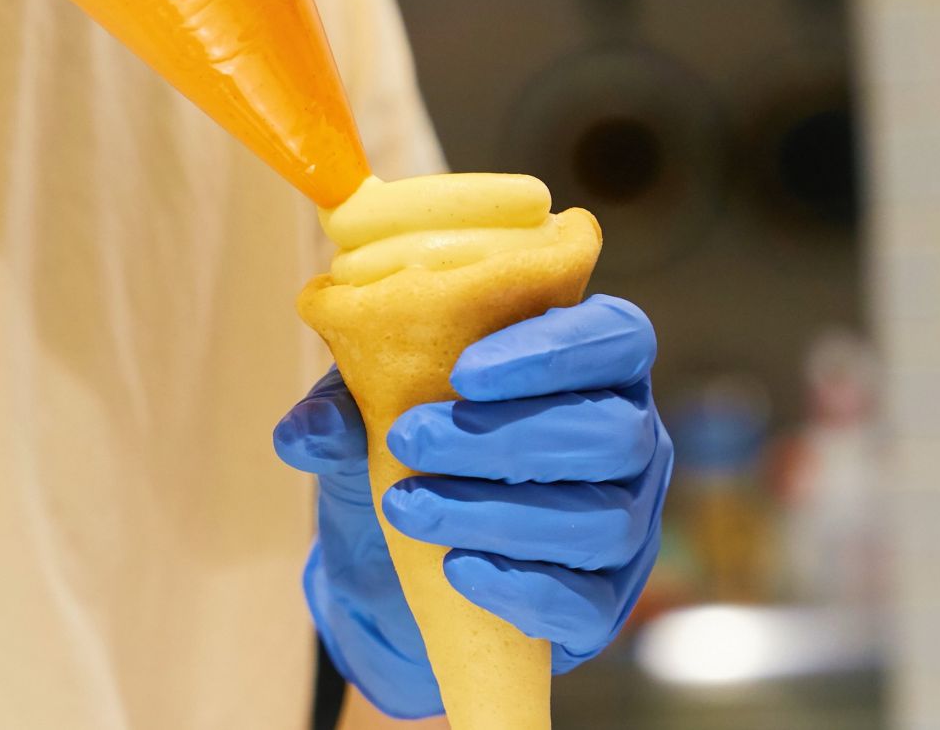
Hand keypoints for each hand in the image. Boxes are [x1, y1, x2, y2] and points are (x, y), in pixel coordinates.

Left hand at [274, 295, 671, 718]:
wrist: (406, 565)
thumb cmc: (413, 455)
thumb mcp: (371, 418)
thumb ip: (344, 408)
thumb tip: (307, 427)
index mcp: (595, 366)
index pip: (617, 338)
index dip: (554, 350)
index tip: (463, 372)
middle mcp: (631, 437)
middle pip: (611, 432)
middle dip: (506, 438)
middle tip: (409, 441)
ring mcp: (629, 521)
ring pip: (603, 519)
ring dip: (499, 514)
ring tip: (409, 508)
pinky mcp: (607, 599)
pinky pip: (589, 600)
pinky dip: (522, 587)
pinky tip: (457, 569)